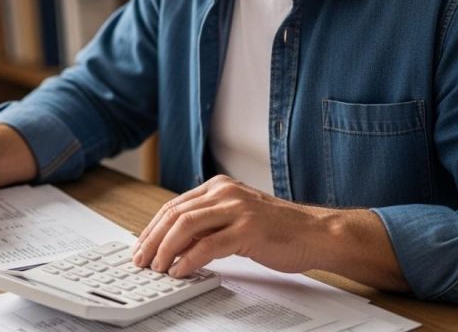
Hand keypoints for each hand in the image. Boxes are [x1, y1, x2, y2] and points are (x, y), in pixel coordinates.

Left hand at [133, 175, 328, 277]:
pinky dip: (189, 259)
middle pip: (175, 214)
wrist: (316, 234)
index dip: (152, 228)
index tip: (141, 246)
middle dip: (153, 239)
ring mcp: (237, 209)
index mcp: (219, 187)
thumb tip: (174, 243)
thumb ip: (208, 224)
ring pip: (186, 226)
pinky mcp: (248, 229)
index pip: (174, 206)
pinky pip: (208, 245)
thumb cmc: (278, 230)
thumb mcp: (236, 218)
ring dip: (166, 249)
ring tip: (158, 267)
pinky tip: (181, 270)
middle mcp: (225, 192)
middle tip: (142, 260)